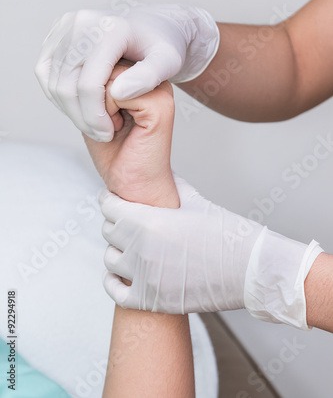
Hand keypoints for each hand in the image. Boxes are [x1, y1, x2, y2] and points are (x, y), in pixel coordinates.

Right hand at [35, 5, 218, 141]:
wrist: (151, 28)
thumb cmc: (162, 49)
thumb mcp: (168, 63)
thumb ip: (149, 78)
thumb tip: (118, 92)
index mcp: (111, 29)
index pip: (89, 84)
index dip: (95, 117)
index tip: (108, 133)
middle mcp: (83, 22)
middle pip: (67, 85)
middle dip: (82, 117)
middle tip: (100, 133)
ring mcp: (66, 26)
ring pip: (52, 81)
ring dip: (69, 109)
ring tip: (93, 122)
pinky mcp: (56, 33)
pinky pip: (45, 72)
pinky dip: (58, 95)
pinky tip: (80, 106)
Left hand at [83, 60, 177, 206]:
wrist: (131, 184)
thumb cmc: (113, 151)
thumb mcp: (93, 107)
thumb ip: (91, 80)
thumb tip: (76, 56)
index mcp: (140, 76)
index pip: (101, 59)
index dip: (88, 88)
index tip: (101, 115)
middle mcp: (153, 78)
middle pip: (103, 64)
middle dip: (91, 97)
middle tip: (107, 123)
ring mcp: (159, 89)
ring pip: (107, 76)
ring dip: (98, 107)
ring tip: (114, 125)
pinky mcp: (159, 104)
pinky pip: (117, 92)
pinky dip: (107, 114)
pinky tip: (120, 129)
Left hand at [100, 175, 322, 328]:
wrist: (250, 270)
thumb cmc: (227, 234)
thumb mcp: (196, 202)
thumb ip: (171, 187)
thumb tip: (160, 175)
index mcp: (149, 221)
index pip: (109, 207)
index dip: (110, 200)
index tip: (114, 199)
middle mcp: (140, 249)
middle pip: (108, 231)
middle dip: (117, 223)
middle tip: (130, 221)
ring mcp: (144, 277)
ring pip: (110, 259)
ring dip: (118, 250)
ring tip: (132, 246)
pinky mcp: (151, 301)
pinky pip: (115, 292)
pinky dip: (115, 282)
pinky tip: (124, 274)